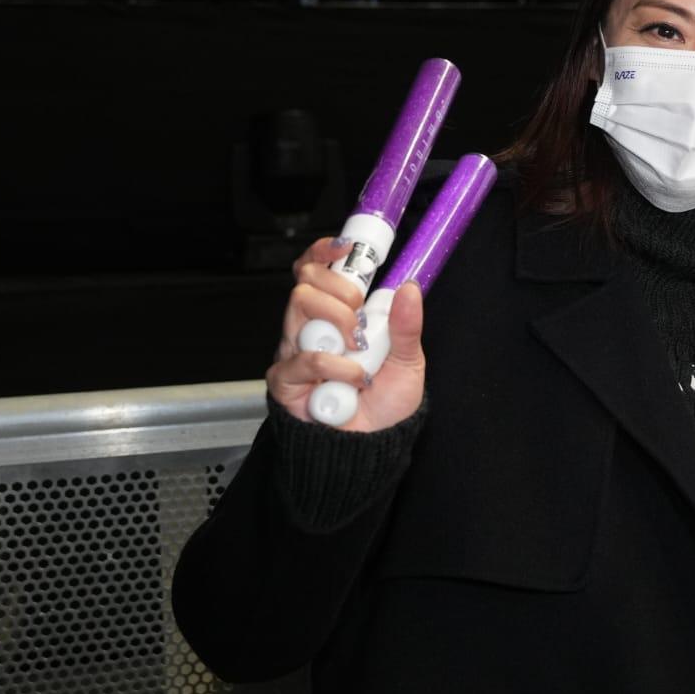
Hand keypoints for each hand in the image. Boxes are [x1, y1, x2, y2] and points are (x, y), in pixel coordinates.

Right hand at [268, 237, 426, 430]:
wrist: (374, 445)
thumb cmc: (386, 405)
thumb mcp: (408, 361)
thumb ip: (405, 326)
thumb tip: (410, 288)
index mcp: (337, 317)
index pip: (316, 272)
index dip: (323, 254)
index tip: (345, 248)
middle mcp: (312, 329)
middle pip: (306, 283)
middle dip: (340, 291)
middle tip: (361, 318)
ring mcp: (295, 351)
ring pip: (300, 307)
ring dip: (338, 322)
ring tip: (359, 350)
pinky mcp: (284, 379)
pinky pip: (303, 357)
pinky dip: (336, 366)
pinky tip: (353, 379)